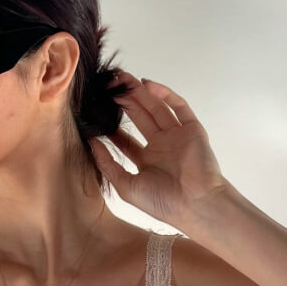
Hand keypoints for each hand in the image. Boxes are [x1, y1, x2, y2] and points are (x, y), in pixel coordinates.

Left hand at [88, 69, 228, 225]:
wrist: (195, 205)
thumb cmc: (163, 203)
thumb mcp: (126, 186)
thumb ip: (108, 164)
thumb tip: (91, 143)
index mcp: (147, 162)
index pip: (126, 139)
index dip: (111, 126)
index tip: (95, 113)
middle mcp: (162, 147)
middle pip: (140, 118)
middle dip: (124, 101)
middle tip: (107, 86)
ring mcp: (177, 137)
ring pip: (156, 108)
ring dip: (140, 93)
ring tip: (122, 79)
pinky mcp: (192, 129)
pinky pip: (178, 107)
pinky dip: (165, 94)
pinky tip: (147, 85)